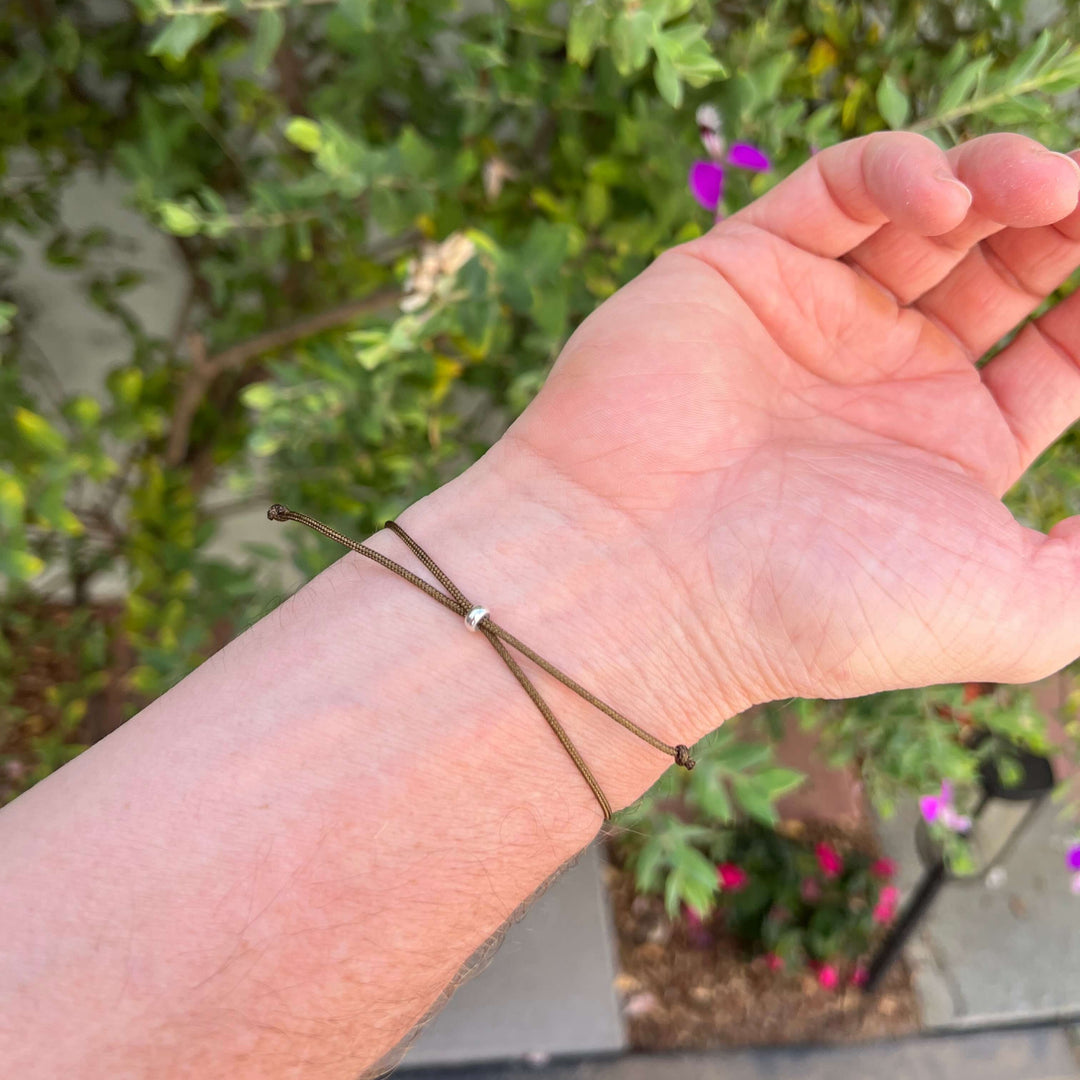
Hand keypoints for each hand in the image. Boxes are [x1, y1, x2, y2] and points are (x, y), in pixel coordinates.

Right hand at [498, 131, 1079, 735]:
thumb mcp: (1013, 615)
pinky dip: (899, 170)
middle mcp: (884, 379)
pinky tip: (942, 198)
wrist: (644, 579)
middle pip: (1007, 266)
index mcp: (949, 449)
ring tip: (1043, 185)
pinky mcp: (741, 269)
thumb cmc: (821, 605)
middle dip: (1069, 225)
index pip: (1068, 349)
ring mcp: (812, 319)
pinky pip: (835, 189)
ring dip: (1000, 179)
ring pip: (927, 213)